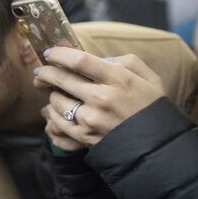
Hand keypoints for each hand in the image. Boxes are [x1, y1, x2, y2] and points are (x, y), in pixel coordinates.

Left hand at [34, 47, 164, 146]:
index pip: (80, 61)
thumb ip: (126, 62)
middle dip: (46, 73)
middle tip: (40, 72)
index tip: (50, 53)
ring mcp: (91, 119)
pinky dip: (52, 113)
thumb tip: (101, 59)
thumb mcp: (149, 78)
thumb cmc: (152, 108)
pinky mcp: (84, 136)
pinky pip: (58, 122)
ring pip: (57, 101)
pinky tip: (53, 109)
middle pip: (62, 80)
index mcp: (118, 79)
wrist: (157, 145)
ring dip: (50, 95)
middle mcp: (102, 98)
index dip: (60, 55)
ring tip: (51, 91)